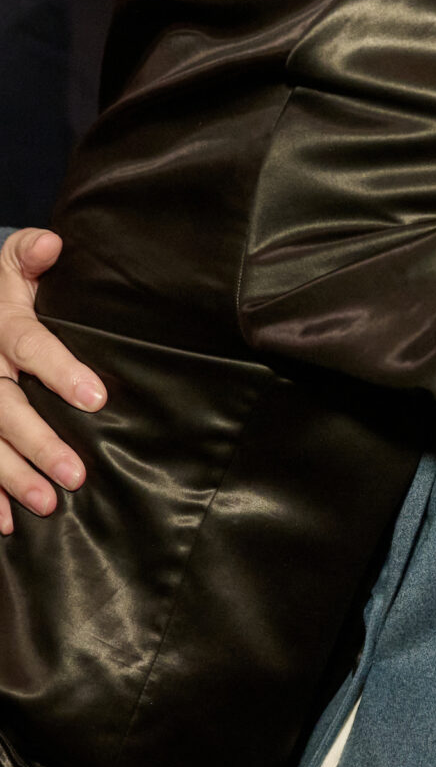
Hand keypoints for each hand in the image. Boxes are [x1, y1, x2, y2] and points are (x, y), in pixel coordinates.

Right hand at [0, 229, 104, 531]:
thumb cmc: (8, 287)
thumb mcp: (14, 263)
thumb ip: (31, 254)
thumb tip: (52, 242)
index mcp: (1, 325)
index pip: (29, 347)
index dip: (61, 371)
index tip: (96, 398)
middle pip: (3, 407)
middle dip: (38, 443)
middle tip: (76, 475)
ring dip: (12, 478)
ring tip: (48, 504)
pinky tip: (3, 524)